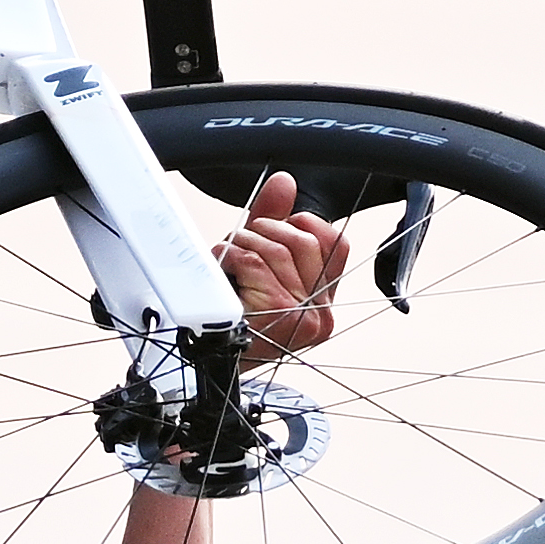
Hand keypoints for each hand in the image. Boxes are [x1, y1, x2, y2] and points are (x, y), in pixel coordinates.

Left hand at [214, 170, 346, 358]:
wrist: (208, 362)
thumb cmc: (232, 318)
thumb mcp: (258, 262)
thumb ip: (274, 221)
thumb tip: (285, 181)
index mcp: (324, 301)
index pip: (336, 243)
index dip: (304, 224)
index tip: (274, 231)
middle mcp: (321, 313)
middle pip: (303, 240)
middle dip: (263, 230)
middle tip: (240, 245)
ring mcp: (303, 317)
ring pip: (275, 249)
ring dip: (241, 244)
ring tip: (227, 260)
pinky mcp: (279, 315)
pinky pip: (254, 262)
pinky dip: (229, 256)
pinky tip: (223, 271)